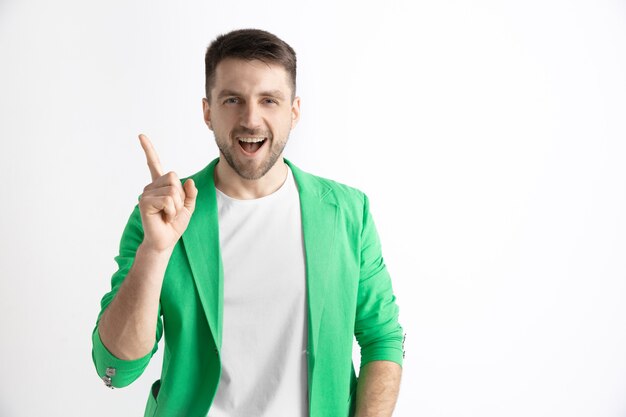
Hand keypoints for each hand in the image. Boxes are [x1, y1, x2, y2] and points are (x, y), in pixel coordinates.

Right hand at [137, 134, 197, 252]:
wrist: (166, 241)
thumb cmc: (174, 224)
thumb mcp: (189, 207)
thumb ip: (191, 193)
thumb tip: (188, 181)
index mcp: (161, 185)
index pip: (154, 164)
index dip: (148, 149)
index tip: (140, 135)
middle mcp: (151, 186)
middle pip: (173, 178)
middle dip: (180, 196)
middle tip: (173, 209)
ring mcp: (146, 193)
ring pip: (172, 190)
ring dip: (177, 205)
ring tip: (168, 214)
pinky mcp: (145, 202)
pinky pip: (167, 199)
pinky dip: (172, 210)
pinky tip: (164, 217)